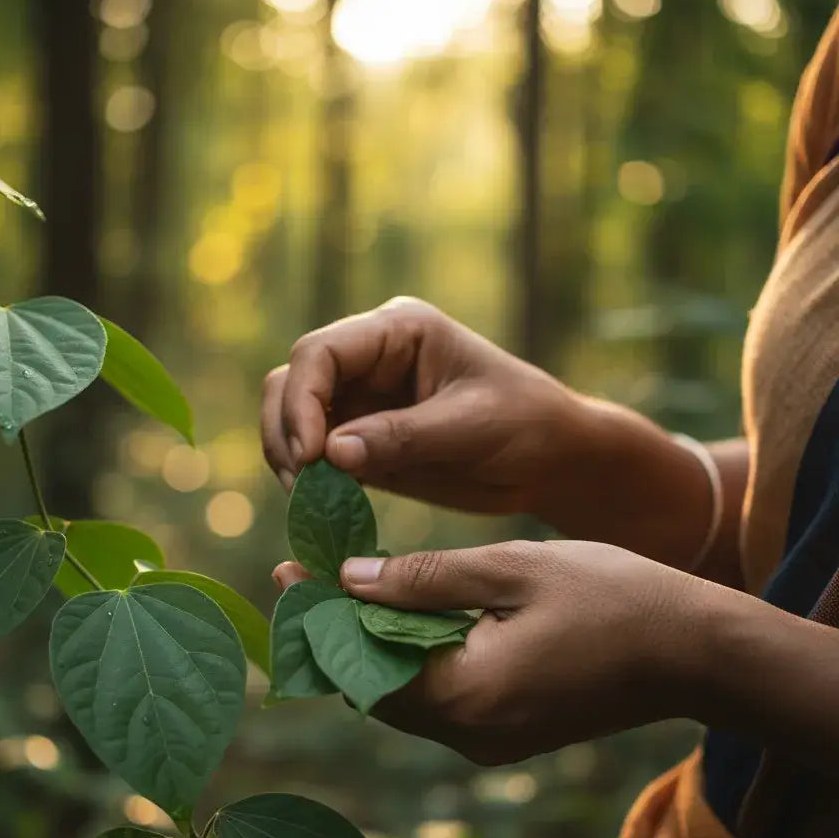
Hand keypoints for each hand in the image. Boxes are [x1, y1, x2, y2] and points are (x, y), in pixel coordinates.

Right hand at [262, 297, 715, 567]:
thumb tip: (329, 453)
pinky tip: (321, 505)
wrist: (552, 461)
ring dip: (288, 457)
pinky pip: (312, 455)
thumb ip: (402, 437)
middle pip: (291, 381)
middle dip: (287, 431)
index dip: (302, 400)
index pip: (321, 352)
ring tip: (309, 499)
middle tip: (303, 485)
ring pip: (290, 417)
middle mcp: (369, 359)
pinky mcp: (360, 440)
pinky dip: (306, 479)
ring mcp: (361, 400)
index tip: (310, 455)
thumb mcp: (471, 427)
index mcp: (397, 331)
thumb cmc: (528, 425)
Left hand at [274, 541, 709, 764]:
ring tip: (344, 587)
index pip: (358, 663)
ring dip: (371, 645)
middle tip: (307, 575)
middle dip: (336, 632)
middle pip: (372, 687)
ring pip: (402, 695)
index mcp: (464, 694)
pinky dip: (411, 660)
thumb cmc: (610, 596)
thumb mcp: (508, 568)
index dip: (316, 618)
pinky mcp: (507, 735)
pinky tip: (403, 615)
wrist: (694, 652)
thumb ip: (422, 578)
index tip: (285, 570)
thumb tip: (347, 579)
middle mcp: (467, 734)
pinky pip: (438, 700)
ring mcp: (488, 743)